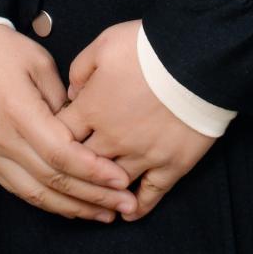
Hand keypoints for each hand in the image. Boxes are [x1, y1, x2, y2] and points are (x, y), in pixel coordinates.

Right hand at [0, 24, 139, 223]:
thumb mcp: (38, 61)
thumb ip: (62, 98)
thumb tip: (83, 126)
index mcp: (18, 112)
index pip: (60, 154)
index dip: (93, 171)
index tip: (120, 179)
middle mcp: (3, 140)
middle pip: (52, 180)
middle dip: (92, 196)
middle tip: (125, 205)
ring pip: (35, 193)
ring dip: (72, 208)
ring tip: (104, 215)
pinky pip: (19, 190)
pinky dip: (48, 202)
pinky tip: (71, 206)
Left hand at [59, 19, 218, 222]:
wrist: (198, 57)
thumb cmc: (149, 46)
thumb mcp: (105, 42)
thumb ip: (81, 68)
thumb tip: (72, 93)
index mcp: (92, 108)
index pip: (60, 134)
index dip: (55, 136)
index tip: (58, 136)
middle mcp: (112, 138)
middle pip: (82, 163)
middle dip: (74, 167)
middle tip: (72, 170)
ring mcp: (142, 155)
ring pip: (112, 183)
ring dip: (102, 190)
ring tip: (99, 194)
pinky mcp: (171, 164)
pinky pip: (151, 194)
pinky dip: (138, 207)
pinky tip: (129, 211)